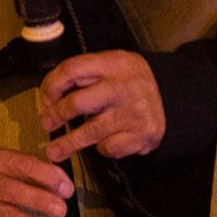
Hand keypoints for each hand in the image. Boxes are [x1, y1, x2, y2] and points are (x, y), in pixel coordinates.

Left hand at [39, 51, 164, 162]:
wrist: (171, 96)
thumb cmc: (128, 81)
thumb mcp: (110, 65)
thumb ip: (84, 75)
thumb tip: (48, 96)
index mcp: (112, 64)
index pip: (72, 69)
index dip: (52, 85)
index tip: (44, 99)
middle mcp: (123, 87)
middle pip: (78, 103)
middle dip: (56, 115)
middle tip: (46, 123)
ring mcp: (134, 112)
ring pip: (90, 132)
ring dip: (68, 144)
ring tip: (54, 152)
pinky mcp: (142, 135)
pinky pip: (109, 147)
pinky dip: (102, 147)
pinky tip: (106, 140)